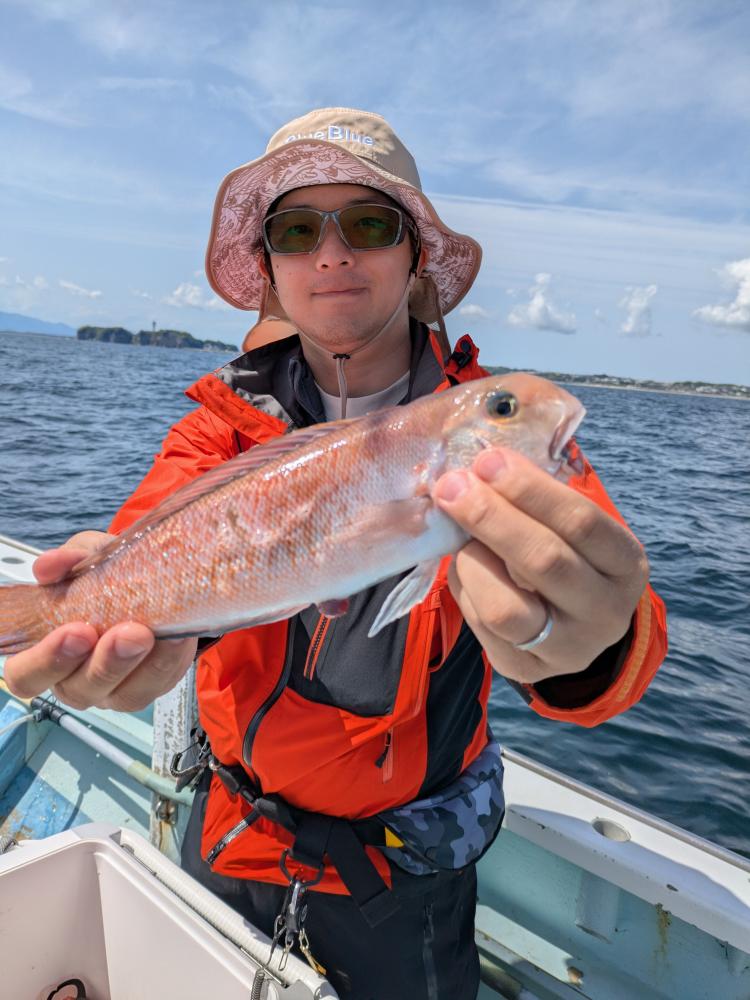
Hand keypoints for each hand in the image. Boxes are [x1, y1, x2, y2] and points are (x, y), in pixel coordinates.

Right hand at [4, 531, 197, 710]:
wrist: (156, 580)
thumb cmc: (108, 577)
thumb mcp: (88, 558)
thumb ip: (69, 560)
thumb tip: (52, 565)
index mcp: (48, 652)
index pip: (25, 675)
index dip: (45, 661)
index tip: (75, 631)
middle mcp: (77, 678)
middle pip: (78, 690)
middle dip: (103, 664)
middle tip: (125, 633)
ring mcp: (116, 688)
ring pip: (124, 695)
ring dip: (140, 665)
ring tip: (152, 634)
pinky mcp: (153, 684)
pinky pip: (160, 683)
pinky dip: (170, 658)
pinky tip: (177, 635)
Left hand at [433, 448, 648, 684]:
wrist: (576, 626)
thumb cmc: (568, 553)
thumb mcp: (571, 526)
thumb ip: (537, 498)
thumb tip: (479, 466)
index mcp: (625, 564)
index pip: (582, 522)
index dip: (530, 489)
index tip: (488, 461)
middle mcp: (605, 612)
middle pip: (544, 561)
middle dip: (491, 517)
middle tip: (453, 486)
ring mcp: (567, 648)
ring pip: (506, 608)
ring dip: (472, 560)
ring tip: (459, 536)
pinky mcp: (526, 669)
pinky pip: (482, 626)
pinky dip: (465, 587)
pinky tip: (467, 566)